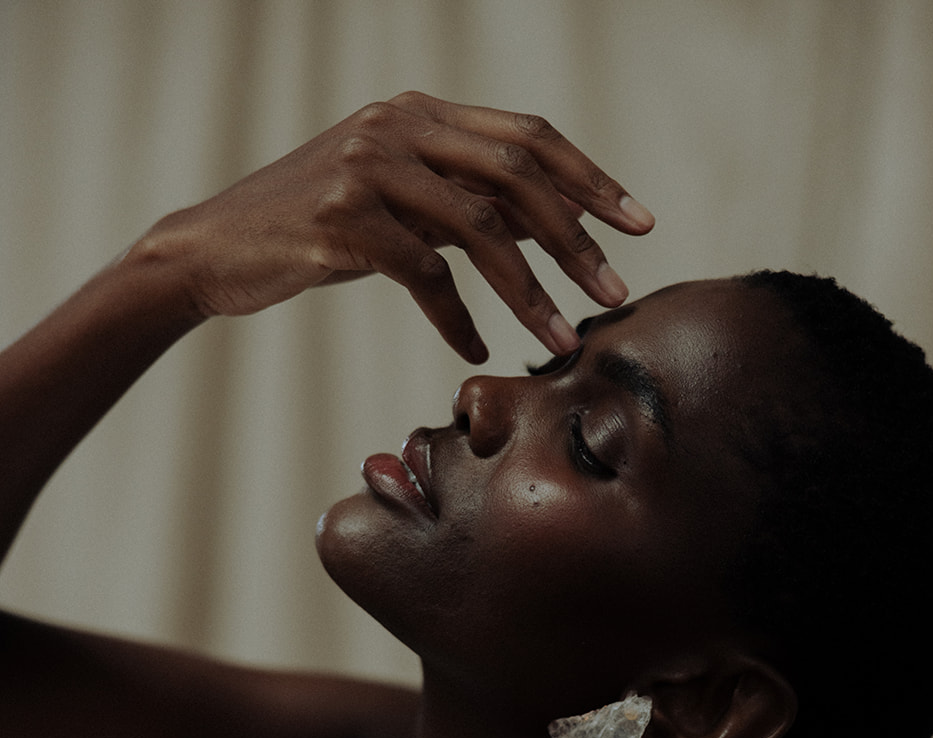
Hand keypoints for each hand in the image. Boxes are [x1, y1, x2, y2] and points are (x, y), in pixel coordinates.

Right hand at [141, 91, 653, 362]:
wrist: (214, 247)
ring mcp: (368, 170)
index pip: (527, 137)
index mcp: (419, 113)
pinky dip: (458, 320)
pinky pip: (424, 275)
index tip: (639, 224)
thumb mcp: (388, 194)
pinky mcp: (341, 223)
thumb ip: (450, 193)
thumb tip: (532, 223)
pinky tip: (476, 351)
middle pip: (517, 176)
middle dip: (576, 240)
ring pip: (479, 228)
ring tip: (561, 339)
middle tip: (615, 293)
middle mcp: (398, 127)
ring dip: (531, 291)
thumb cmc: (311, 229)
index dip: (590, 180)